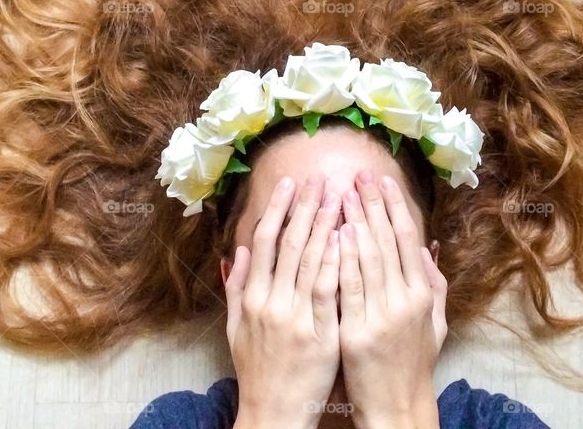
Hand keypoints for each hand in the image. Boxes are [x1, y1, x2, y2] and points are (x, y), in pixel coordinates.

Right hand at [225, 174, 341, 428]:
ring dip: (325, 225)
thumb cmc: (257, 370)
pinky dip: (335, 263)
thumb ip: (239, 288)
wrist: (272, 411)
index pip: (266, 242)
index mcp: (254, 298)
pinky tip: (345, 238)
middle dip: (306, 207)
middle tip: (320, 177)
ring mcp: (297, 318)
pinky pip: (329, 292)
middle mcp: (273, 302)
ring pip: (311, 261)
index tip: (292, 183)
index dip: (279, 209)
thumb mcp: (237, 328)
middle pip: (290, 244)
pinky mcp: (321, 334)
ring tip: (338, 196)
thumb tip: (240, 251)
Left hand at [337, 170, 447, 428]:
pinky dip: (340, 258)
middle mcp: (405, 301)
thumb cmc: (412, 364)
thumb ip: (432, 284)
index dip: (393, 208)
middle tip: (357, 175)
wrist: (398, 406)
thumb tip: (424, 247)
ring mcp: (381, 316)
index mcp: (422, 295)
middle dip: (370, 204)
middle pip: (385, 241)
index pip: (406, 240)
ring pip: (366, 258)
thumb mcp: (433, 323)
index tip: (382, 181)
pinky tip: (333, 234)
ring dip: (353, 222)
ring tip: (340, 193)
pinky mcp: (357, 333)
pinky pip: (346, 288)